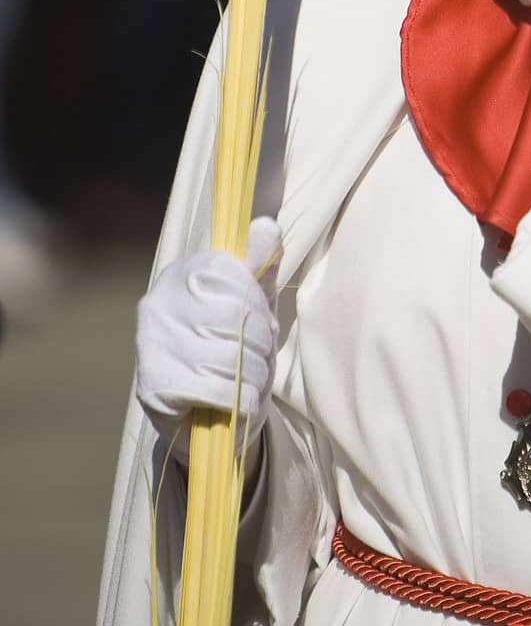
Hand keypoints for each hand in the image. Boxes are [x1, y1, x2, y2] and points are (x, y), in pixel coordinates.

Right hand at [135, 216, 280, 463]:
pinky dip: (240, 401)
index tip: (261, 320)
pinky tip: (241, 403)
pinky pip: (214, 389)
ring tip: (252, 382)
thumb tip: (266, 226)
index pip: (228, 272)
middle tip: (260, 358)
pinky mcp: (152, 388)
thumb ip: (261, 268)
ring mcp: (151, 346)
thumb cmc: (234, 351)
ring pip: (228, 355)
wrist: (209, 417)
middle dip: (260, 343)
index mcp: (180, 275)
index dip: (255, 302)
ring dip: (255, 375)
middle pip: (232, 315)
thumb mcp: (255, 304)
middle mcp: (157, 303)